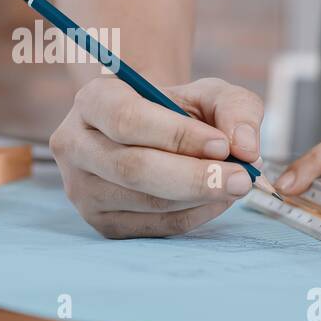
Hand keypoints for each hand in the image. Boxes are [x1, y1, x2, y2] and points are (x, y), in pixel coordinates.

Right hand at [51, 76, 264, 237]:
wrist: (150, 133)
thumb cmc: (177, 110)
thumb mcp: (208, 94)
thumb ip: (235, 108)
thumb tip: (245, 146)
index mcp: (92, 100)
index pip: (128, 120)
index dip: (178, 136)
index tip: (224, 145)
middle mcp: (75, 145)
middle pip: (133, 168)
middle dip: (194, 177)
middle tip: (242, 178)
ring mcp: (82, 190)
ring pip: (145, 202)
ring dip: (199, 198)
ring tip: (233, 184)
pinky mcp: (100, 223)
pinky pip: (153, 227)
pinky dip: (193, 216)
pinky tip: (214, 200)